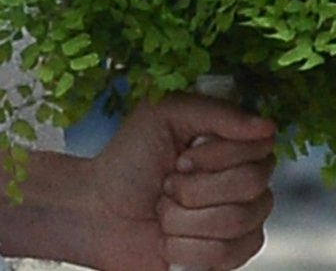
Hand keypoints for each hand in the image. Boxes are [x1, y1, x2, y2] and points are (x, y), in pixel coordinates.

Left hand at [84, 96, 275, 270]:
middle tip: (167, 183)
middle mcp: (243, 180)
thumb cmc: (128, 161)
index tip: (182, 156)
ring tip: (165, 210)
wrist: (101, 213)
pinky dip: (186, 247)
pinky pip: (227, 255)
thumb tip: (267, 126)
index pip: (260, 146)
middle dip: (196, 187)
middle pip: (253, 185)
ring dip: (186, 217)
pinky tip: (169, 239)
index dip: (220, 155)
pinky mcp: (229, 257)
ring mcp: (241, 221)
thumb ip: (214, 112)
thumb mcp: (161, 115)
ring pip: (239, 222)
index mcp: (229, 141)